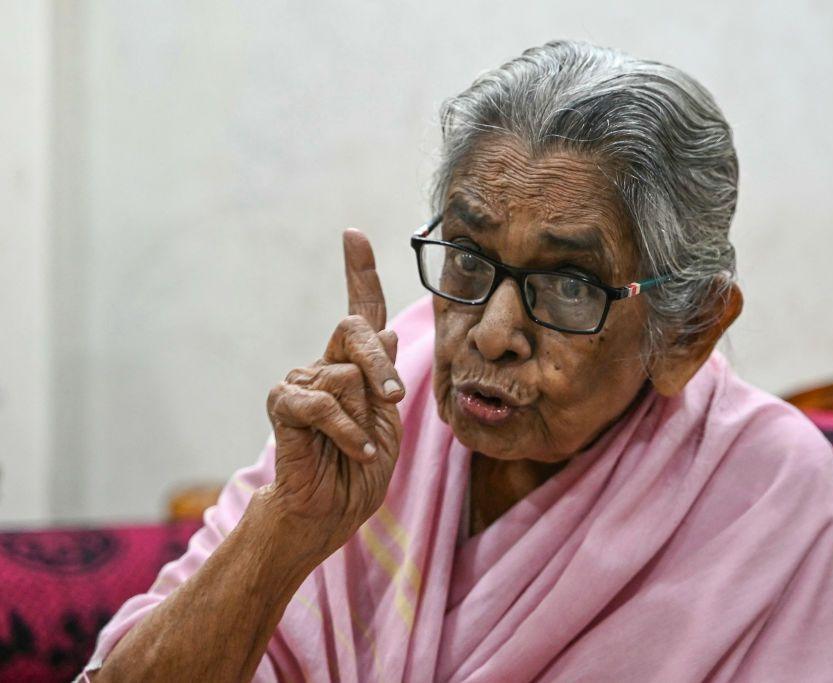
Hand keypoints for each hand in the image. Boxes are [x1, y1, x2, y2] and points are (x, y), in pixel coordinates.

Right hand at [262, 229, 404, 560]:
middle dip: (381, 364)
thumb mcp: (387, 421)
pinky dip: (346, 431)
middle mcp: (325, 365)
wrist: (330, 512)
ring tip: (356, 449)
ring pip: (347, 375)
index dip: (358, 271)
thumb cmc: (359, 470)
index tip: (353, 234)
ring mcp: (302, 382)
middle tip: (393, 399)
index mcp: (355, 367)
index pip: (360, 310)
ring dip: (364, 418)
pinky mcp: (284, 405)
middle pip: (356, 329)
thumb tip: (385, 326)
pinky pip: (323, 402)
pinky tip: (352, 453)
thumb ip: (384, 377)